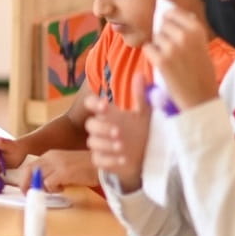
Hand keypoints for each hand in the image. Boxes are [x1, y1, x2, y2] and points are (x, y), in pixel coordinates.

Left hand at [28, 149, 94, 189]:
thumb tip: (40, 185)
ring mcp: (57, 164)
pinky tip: (63, 188)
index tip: (27, 189)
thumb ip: (52, 172)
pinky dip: (53, 189)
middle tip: (29, 194)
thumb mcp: (65, 166)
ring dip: (42, 188)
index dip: (25, 179)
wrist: (102, 166)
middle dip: (25, 184)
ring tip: (55, 189)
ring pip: (37, 177)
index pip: (29, 166)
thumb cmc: (85, 168)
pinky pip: (48, 183)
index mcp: (50, 155)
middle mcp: (51, 157)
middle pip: (28, 170)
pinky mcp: (63, 172)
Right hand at [84, 76, 150, 193]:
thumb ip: (139, 96)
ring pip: (93, 142)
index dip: (94, 104)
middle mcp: (101, 128)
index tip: (105, 105)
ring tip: (122, 147)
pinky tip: (123, 159)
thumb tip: (140, 75)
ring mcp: (99, 144)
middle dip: (103, 128)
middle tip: (118, 132)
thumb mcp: (143, 113)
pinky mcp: (101, 160)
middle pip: (90, 125)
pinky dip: (110, 160)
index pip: (91, 104)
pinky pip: (98, 160)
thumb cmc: (140, 131)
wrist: (144, 155)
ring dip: (106, 145)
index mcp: (108, 114)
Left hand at [145, 6, 220, 110]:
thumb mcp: (201, 45)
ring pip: (154, 37)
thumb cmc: (201, 72)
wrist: (200, 97)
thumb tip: (170, 12)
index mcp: (197, 30)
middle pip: (162, 25)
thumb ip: (188, 30)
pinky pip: (147, 48)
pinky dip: (151, 55)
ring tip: (170, 59)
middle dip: (163, 35)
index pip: (173, 12)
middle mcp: (185, 35)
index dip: (168, 19)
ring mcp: (172, 47)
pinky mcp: (161, 60)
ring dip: (158, 46)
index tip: (169, 27)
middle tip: (172, 50)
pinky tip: (162, 64)